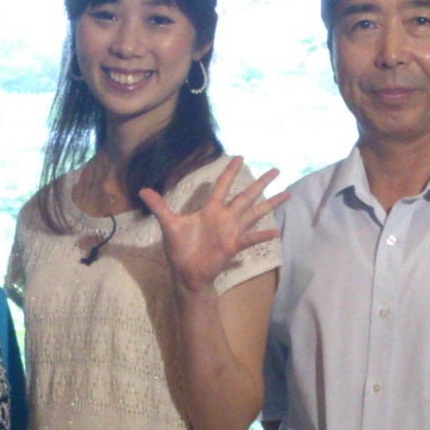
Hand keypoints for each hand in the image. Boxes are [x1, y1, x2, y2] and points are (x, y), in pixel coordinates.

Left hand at [141, 157, 282, 294]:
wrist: (186, 273)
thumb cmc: (179, 249)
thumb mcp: (168, 224)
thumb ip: (158, 206)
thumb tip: (141, 190)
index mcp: (210, 210)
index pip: (222, 186)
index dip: (230, 171)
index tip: (240, 157)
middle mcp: (225, 217)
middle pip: (246, 195)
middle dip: (261, 183)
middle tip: (276, 169)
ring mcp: (232, 231)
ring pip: (254, 213)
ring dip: (270, 204)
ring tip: (287, 193)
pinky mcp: (234, 245)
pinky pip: (251, 238)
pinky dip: (263, 235)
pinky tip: (277, 232)